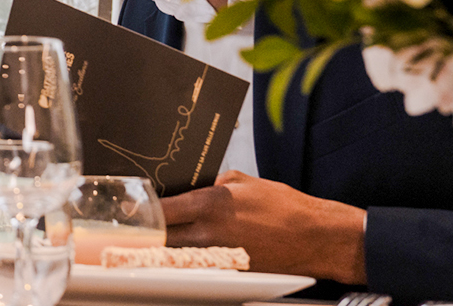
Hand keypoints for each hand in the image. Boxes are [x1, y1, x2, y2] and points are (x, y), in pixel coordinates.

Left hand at [162, 171, 365, 283]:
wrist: (317, 237)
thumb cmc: (284, 206)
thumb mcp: (242, 181)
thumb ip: (210, 184)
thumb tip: (190, 189)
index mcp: (210, 205)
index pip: (162, 211)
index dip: (144, 212)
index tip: (135, 210)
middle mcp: (210, 233)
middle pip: (163, 238)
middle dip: (150, 233)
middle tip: (142, 227)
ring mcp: (220, 256)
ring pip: (178, 255)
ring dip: (168, 247)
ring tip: (161, 239)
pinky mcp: (231, 271)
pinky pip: (200, 264)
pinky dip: (191, 258)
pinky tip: (189, 250)